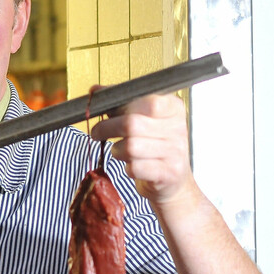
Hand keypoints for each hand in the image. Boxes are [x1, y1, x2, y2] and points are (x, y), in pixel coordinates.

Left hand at [90, 91, 195, 206]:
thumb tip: (96, 92)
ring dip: (117, 150)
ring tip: (120, 151)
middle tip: (97, 132)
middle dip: (107, 128)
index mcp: (173, 109)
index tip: (108, 112)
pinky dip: (128, 168)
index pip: (148, 101)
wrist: (172, 181)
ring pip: (131, 147)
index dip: (122, 107)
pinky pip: (135, 168)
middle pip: (132, 124)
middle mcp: (178, 128)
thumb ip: (120, 104)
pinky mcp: (168, 173)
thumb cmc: (154, 146)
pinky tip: (132, 166)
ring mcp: (175, 152)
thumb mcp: (142, 119)